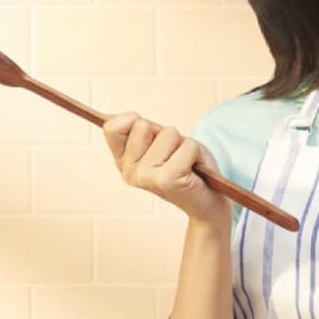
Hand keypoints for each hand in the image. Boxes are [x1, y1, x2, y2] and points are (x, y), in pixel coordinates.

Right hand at [102, 113, 228, 224]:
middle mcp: (128, 172)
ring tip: (186, 163)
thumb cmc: (186, 167)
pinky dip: (196, 153)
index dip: (134, 121)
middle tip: (174, 154)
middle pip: (142, 124)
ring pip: (169, 133)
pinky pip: (187, 146)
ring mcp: (145, 177)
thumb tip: (127, 116)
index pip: (112, 127)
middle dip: (165, 133)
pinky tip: (193, 170)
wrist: (207, 202)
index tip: (151, 136)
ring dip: (183, 144)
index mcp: (123, 162)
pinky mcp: (167, 180)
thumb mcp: (160, 143)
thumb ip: (143, 130)